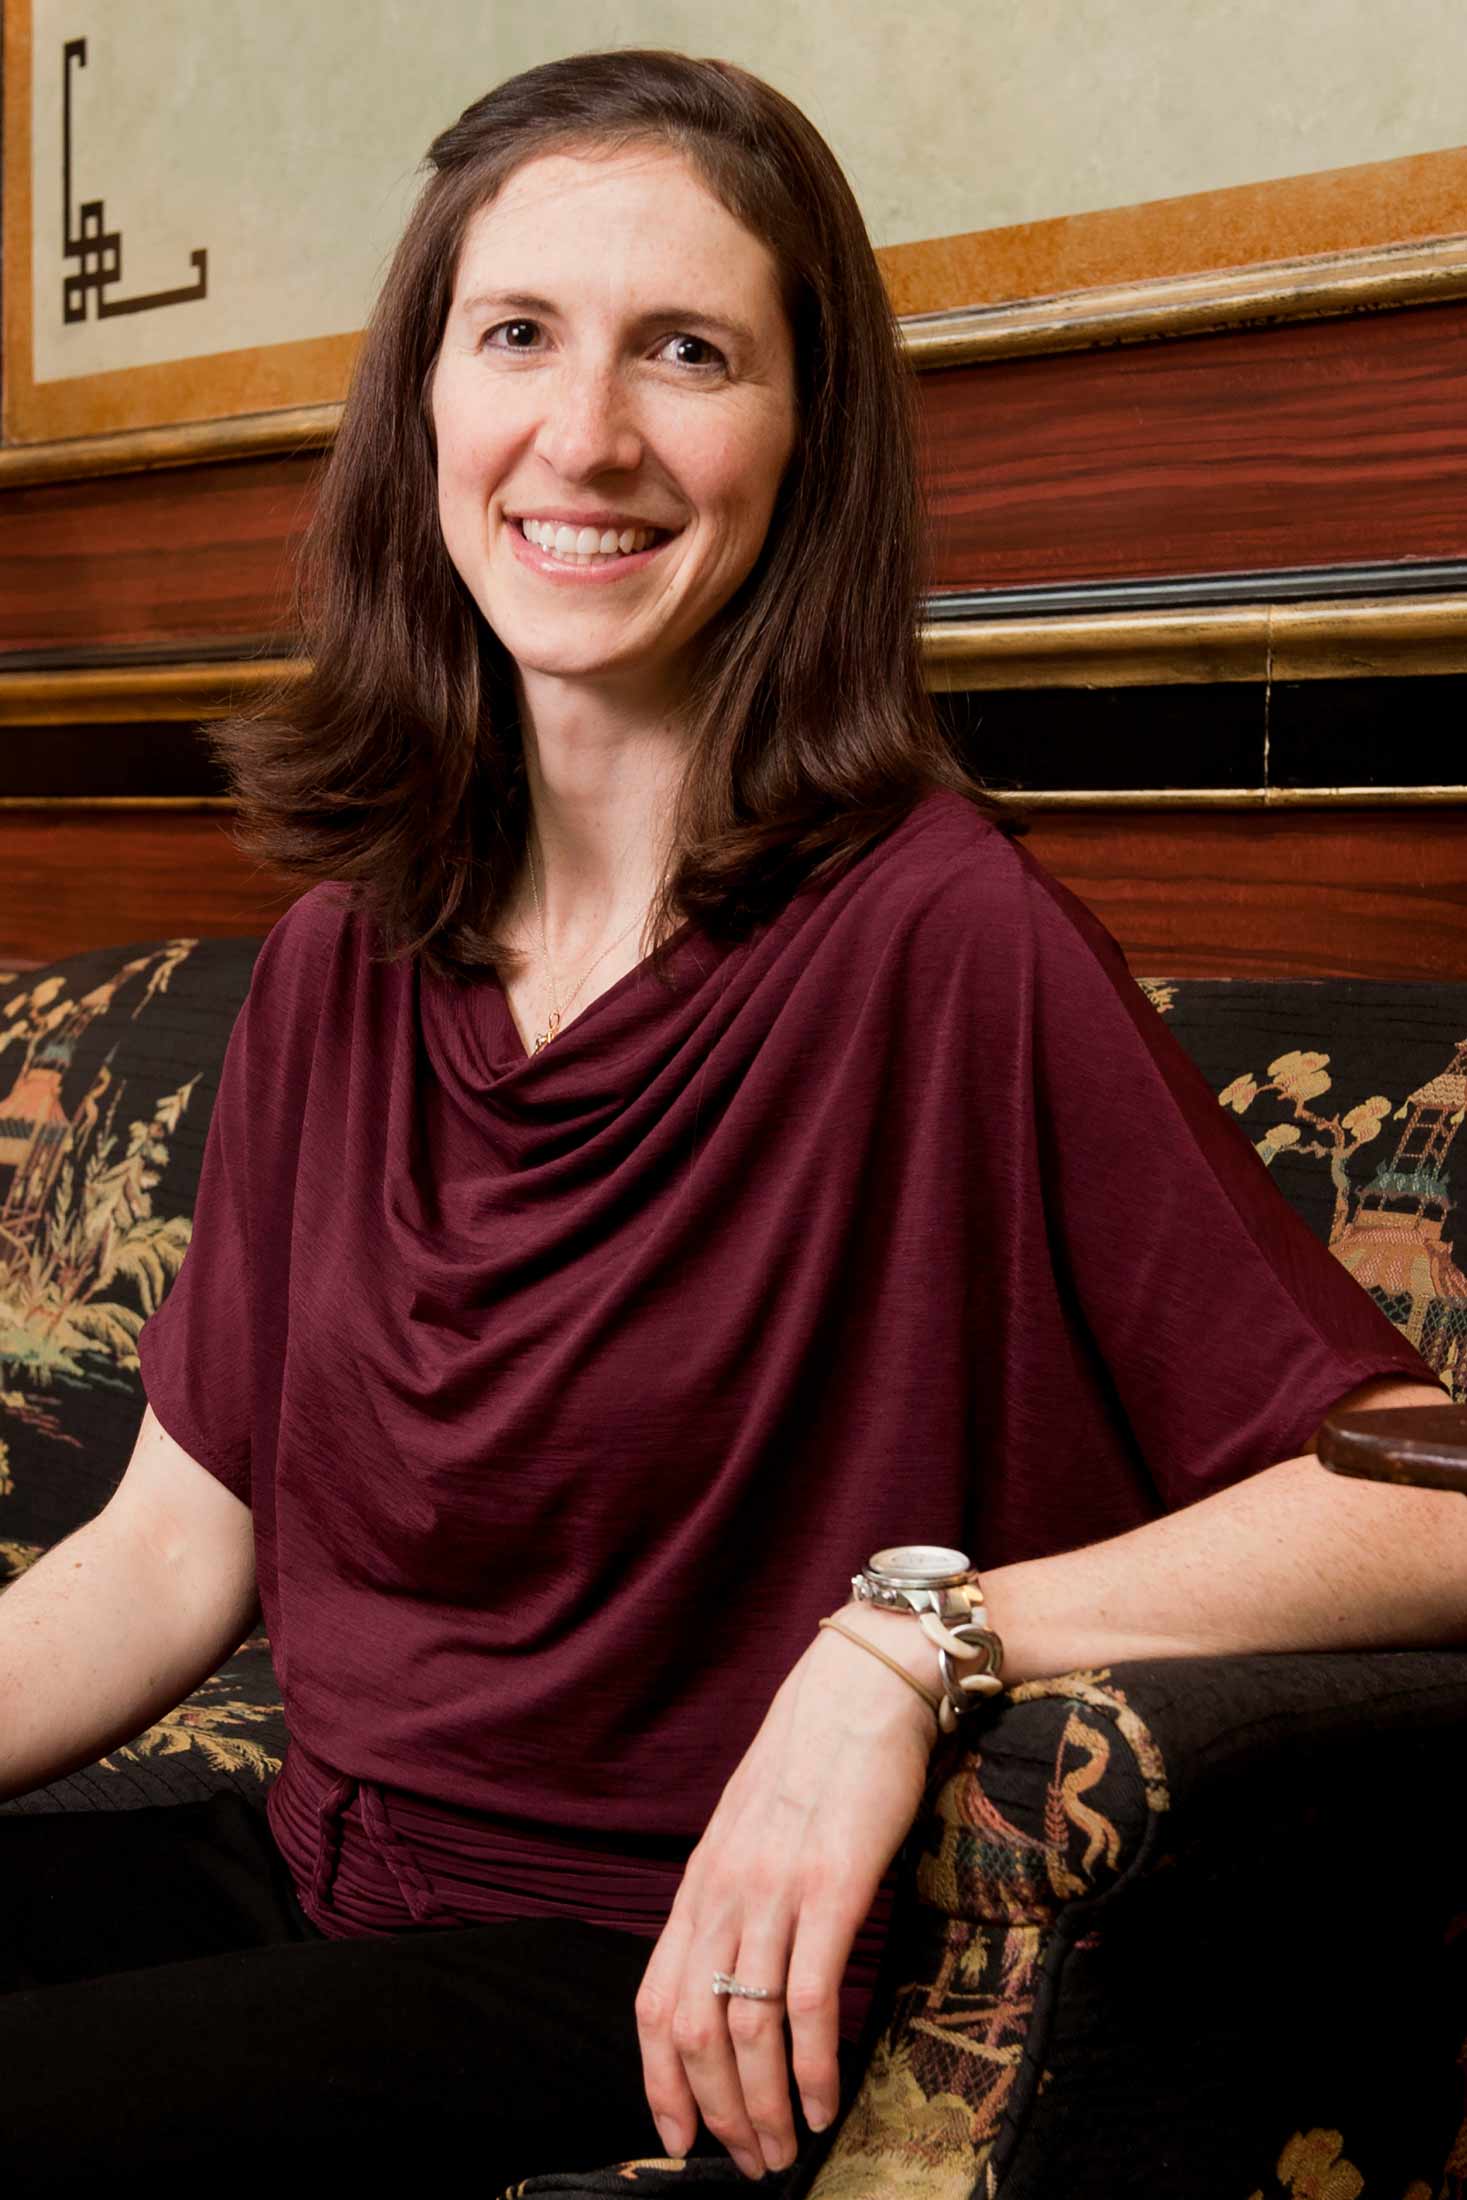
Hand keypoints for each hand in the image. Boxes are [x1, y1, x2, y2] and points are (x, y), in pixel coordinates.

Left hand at [633, 1611, 935, 2176]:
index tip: (680, 2137)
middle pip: (695, 2030)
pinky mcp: (833, 1886)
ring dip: (765, 2105)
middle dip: (718, 2113)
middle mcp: (724, 1890)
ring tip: (787, 2150)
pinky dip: (813, 2064)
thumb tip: (739, 1965)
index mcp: (701, 1880)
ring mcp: (775, 1888)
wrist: (865, 1684)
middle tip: (751, 2163)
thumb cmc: (819, 1755)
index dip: (659, 2081)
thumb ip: (740, 1893)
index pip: (655, 2001)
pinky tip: (826, 2101)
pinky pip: (809, 1997)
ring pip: (746, 2027)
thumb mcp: (755, 1827)